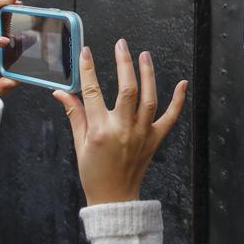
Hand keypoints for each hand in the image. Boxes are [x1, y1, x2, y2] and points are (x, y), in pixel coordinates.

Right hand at [52, 39, 187, 205]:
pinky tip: (183, 83)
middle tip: (121, 44)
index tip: (85, 52)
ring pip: (148, 99)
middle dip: (123, 63)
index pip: (93, 92)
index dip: (88, 69)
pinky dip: (178, 101)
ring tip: (145, 55)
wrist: (114, 198)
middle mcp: (123, 130)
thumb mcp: (79, 144)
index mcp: (101, 131)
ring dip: (148, 75)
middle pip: (126, 90)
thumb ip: (74, 114)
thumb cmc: (94, 172)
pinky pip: (170, 118)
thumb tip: (60, 92)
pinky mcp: (155, 140)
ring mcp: (142, 134)